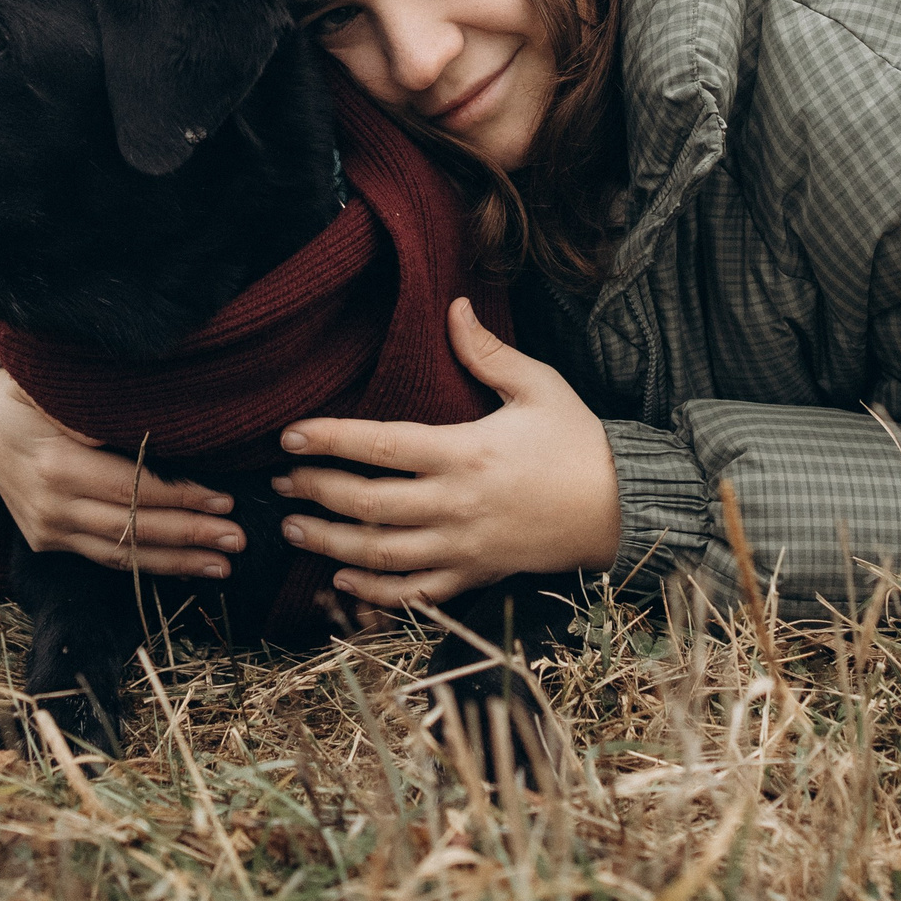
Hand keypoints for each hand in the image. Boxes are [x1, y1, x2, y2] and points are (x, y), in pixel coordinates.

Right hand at [0, 367, 244, 576]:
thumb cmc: (22, 395)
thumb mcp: (47, 388)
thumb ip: (86, 410)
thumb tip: (132, 430)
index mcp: (55, 465)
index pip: (131, 488)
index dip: (179, 497)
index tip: (222, 499)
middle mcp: (51, 506)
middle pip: (132, 528)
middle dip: (189, 535)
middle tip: (237, 538)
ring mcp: (47, 530)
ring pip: (122, 554)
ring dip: (176, 562)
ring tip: (223, 564)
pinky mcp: (47, 542)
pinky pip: (104, 558)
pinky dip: (146, 565)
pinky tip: (184, 567)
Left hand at [270, 297, 620, 607]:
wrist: (620, 508)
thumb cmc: (577, 442)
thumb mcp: (538, 386)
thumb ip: (487, 351)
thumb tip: (453, 306)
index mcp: (466, 452)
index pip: (382, 444)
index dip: (331, 439)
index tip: (291, 434)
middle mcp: (457, 504)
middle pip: (369, 505)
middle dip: (317, 493)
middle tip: (280, 483)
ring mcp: (464, 547)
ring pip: (381, 555)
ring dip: (330, 544)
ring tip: (293, 529)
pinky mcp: (475, 575)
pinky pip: (415, 594)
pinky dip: (373, 594)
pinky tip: (341, 580)